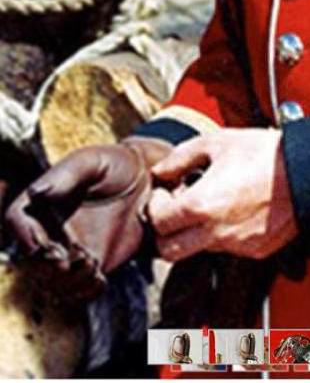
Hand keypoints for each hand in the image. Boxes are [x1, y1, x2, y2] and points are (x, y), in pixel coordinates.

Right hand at [4, 137, 169, 299]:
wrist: (147, 179)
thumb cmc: (115, 164)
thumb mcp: (92, 162)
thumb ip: (66, 175)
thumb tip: (37, 192)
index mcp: (43, 201)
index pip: (16, 220)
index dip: (23, 236)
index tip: (42, 244)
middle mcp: (50, 230)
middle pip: (31, 260)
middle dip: (47, 267)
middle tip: (70, 258)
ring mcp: (70, 251)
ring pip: (53, 282)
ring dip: (67, 282)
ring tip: (91, 263)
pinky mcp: (91, 266)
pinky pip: (79, 292)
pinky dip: (86, 292)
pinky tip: (100, 278)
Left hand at [148, 128, 297, 262]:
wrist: (307, 170)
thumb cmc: (264, 153)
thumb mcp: (217, 142)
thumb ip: (181, 157)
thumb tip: (160, 171)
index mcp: (200, 205)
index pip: (158, 222)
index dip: (155, 206)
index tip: (164, 193)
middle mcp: (214, 232)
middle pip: (169, 251)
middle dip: (166, 231)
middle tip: (176, 209)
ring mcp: (236, 245)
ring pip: (199, 249)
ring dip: (196, 231)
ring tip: (211, 203)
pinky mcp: (255, 250)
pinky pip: (228, 248)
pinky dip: (224, 233)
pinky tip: (235, 210)